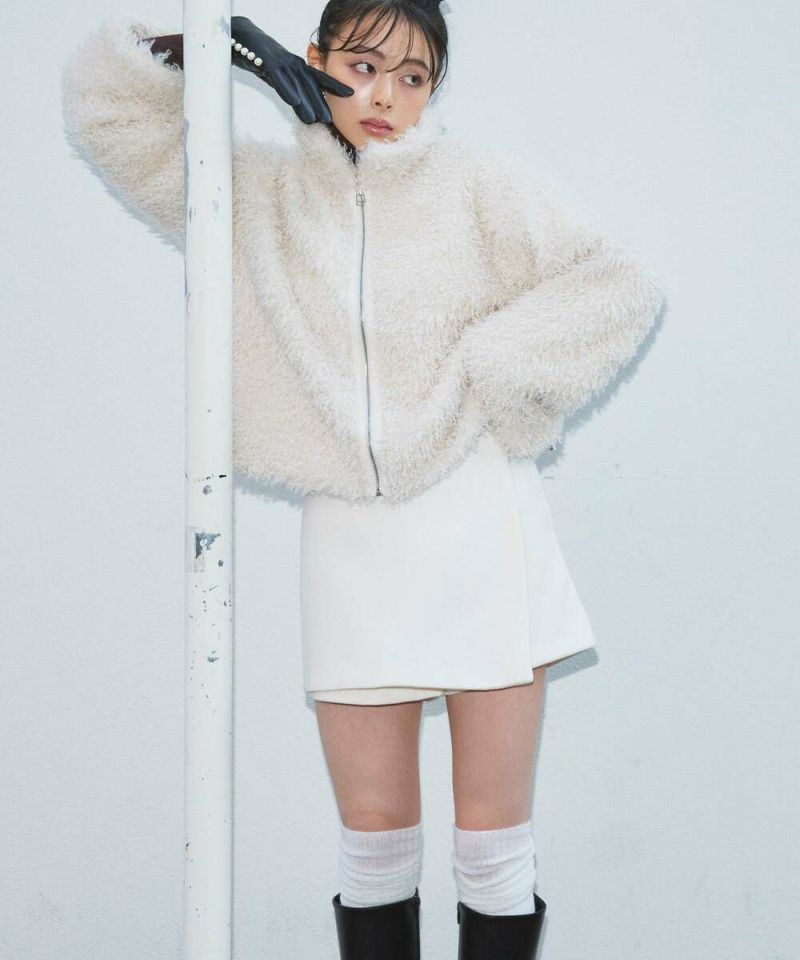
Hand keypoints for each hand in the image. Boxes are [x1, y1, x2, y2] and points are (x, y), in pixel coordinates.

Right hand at [231, 16, 353, 123]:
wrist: (242, 40)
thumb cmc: (263, 61)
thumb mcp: (279, 77)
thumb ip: (291, 91)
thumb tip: (303, 110)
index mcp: (299, 67)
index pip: (319, 78)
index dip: (335, 85)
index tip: (351, 94)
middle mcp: (294, 63)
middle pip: (310, 85)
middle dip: (320, 102)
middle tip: (329, 120)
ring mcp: (282, 61)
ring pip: (296, 83)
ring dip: (306, 101)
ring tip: (313, 119)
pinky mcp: (268, 61)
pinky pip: (279, 77)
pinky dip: (287, 88)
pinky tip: (293, 101)